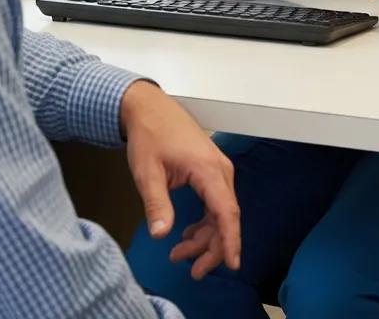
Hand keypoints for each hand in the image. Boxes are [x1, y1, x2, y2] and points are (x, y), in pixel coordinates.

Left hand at [119, 81, 240, 277]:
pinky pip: (215, 201)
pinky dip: (204, 221)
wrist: (149, 107)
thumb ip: (157, 203)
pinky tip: (187, 232)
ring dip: (205, 235)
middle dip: (212, 246)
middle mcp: (219, 169)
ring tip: (180, 253)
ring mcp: (217, 168)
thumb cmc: (150, 134)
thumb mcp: (147, 172)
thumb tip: (162, 234)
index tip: (231, 263)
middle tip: (192, 270)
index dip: (230, 239)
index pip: (226, 211)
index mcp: (207, 169)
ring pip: (220, 210)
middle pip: (225, 215)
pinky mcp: (210, 169)